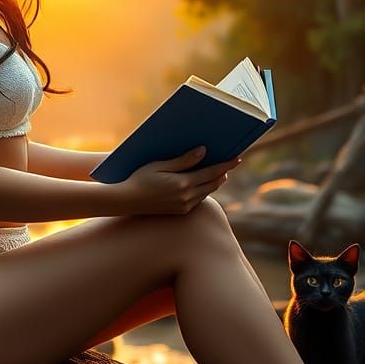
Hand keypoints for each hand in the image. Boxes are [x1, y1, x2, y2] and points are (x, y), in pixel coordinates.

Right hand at [117, 146, 240, 215]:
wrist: (127, 201)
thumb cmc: (140, 179)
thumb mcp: (160, 165)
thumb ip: (183, 160)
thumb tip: (203, 151)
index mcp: (182, 184)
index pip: (211, 172)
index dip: (226, 165)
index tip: (237, 158)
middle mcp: (186, 197)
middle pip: (213, 184)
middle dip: (223, 173)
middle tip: (230, 163)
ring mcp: (184, 206)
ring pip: (207, 192)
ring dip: (215, 182)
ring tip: (219, 172)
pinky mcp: (180, 211)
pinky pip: (198, 199)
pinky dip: (204, 190)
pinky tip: (204, 184)